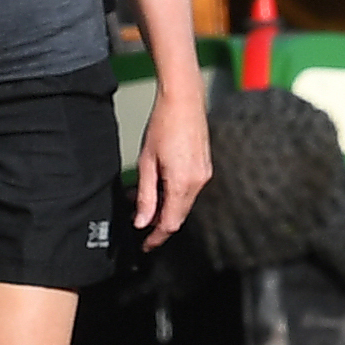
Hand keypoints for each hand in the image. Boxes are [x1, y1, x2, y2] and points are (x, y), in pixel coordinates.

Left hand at [134, 83, 212, 247]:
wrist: (183, 100)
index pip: (170, 223)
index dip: (157, 237)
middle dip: (159, 223)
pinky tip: (158, 186)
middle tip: (140, 223)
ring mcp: (204, 174)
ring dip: (165, 206)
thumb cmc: (164, 124)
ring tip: (142, 200)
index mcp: (183, 183)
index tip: (146, 245)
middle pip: (179, 215)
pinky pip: (189, 189)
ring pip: (183, 203)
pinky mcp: (204, 166)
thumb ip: (145, 196)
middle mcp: (198, 181)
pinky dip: (173, 194)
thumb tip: (142, 221)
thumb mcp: (146, 162)